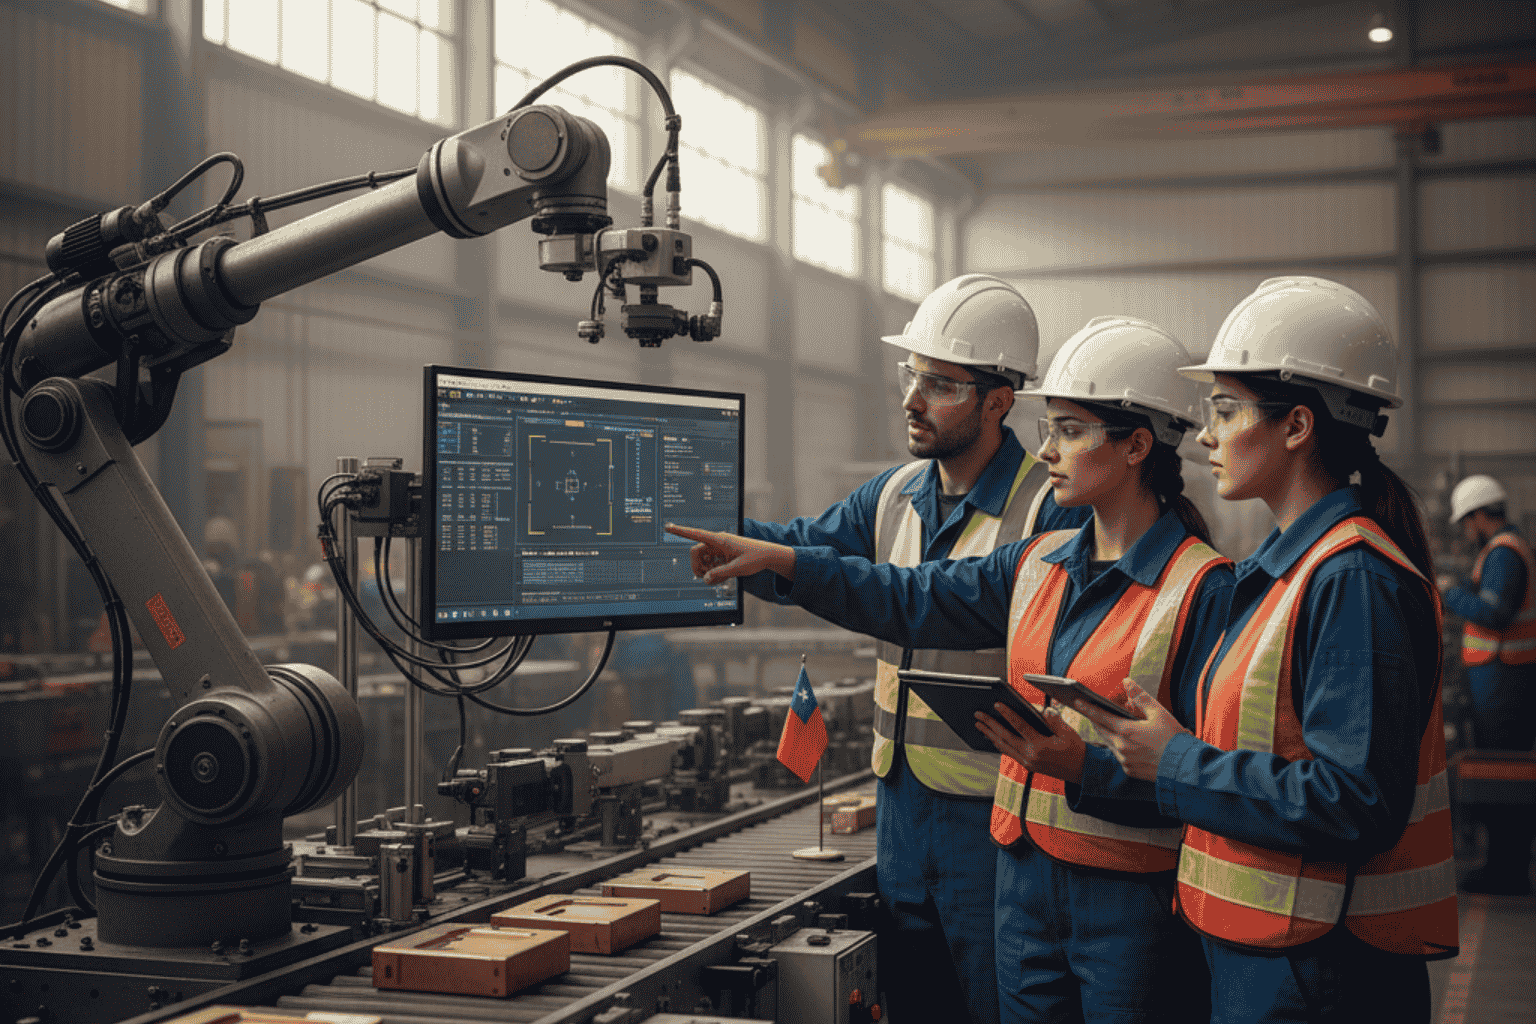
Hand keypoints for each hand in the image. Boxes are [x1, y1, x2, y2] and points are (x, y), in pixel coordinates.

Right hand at [663, 523, 795, 583]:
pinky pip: (710, 564)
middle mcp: (717, 542)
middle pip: (696, 552)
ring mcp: (719, 549)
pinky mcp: (722, 555)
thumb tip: (704, 579)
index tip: (668, 527)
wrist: (768, 555)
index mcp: (720, 540)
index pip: (696, 534)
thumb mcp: (737, 569)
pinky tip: (725, 575)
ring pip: (703, 560)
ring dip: (707, 571)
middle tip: (706, 578)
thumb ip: (719, 574)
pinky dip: (714, 572)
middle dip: (697, 566)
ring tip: (722, 577)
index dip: (681, 531)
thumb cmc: (755, 558)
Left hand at [975, 703, 1085, 783]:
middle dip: (990, 724)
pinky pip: (1009, 752)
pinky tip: (992, 737)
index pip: (1020, 726)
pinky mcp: (1028, 765)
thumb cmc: (1076, 750)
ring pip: (1003, 746)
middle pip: (1005, 737)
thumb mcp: (1068, 733)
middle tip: (978, 714)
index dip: (1007, 714)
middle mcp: (1031, 756)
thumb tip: (1043, 710)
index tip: (996, 704)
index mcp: (1040, 746)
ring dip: (990, 734)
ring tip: (979, 724)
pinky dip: (999, 744)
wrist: (1082, 772)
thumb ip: (1054, 720)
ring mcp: (1027, 762)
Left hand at [1070, 678, 1187, 781]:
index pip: (1100, 716)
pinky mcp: (1129, 771)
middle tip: (1090, 711)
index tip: (1077, 701)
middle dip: (1095, 720)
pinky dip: (1118, 747)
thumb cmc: (1174, 738)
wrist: (1185, 767)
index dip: (1088, 708)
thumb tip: (1127, 682)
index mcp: (1126, 731)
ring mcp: (1124, 760)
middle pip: (1101, 730)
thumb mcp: (1159, 713)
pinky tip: (1125, 742)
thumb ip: (1140, 697)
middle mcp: (1121, 747)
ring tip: (1106, 724)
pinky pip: (1119, 756)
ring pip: (1109, 743)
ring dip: (1107, 733)